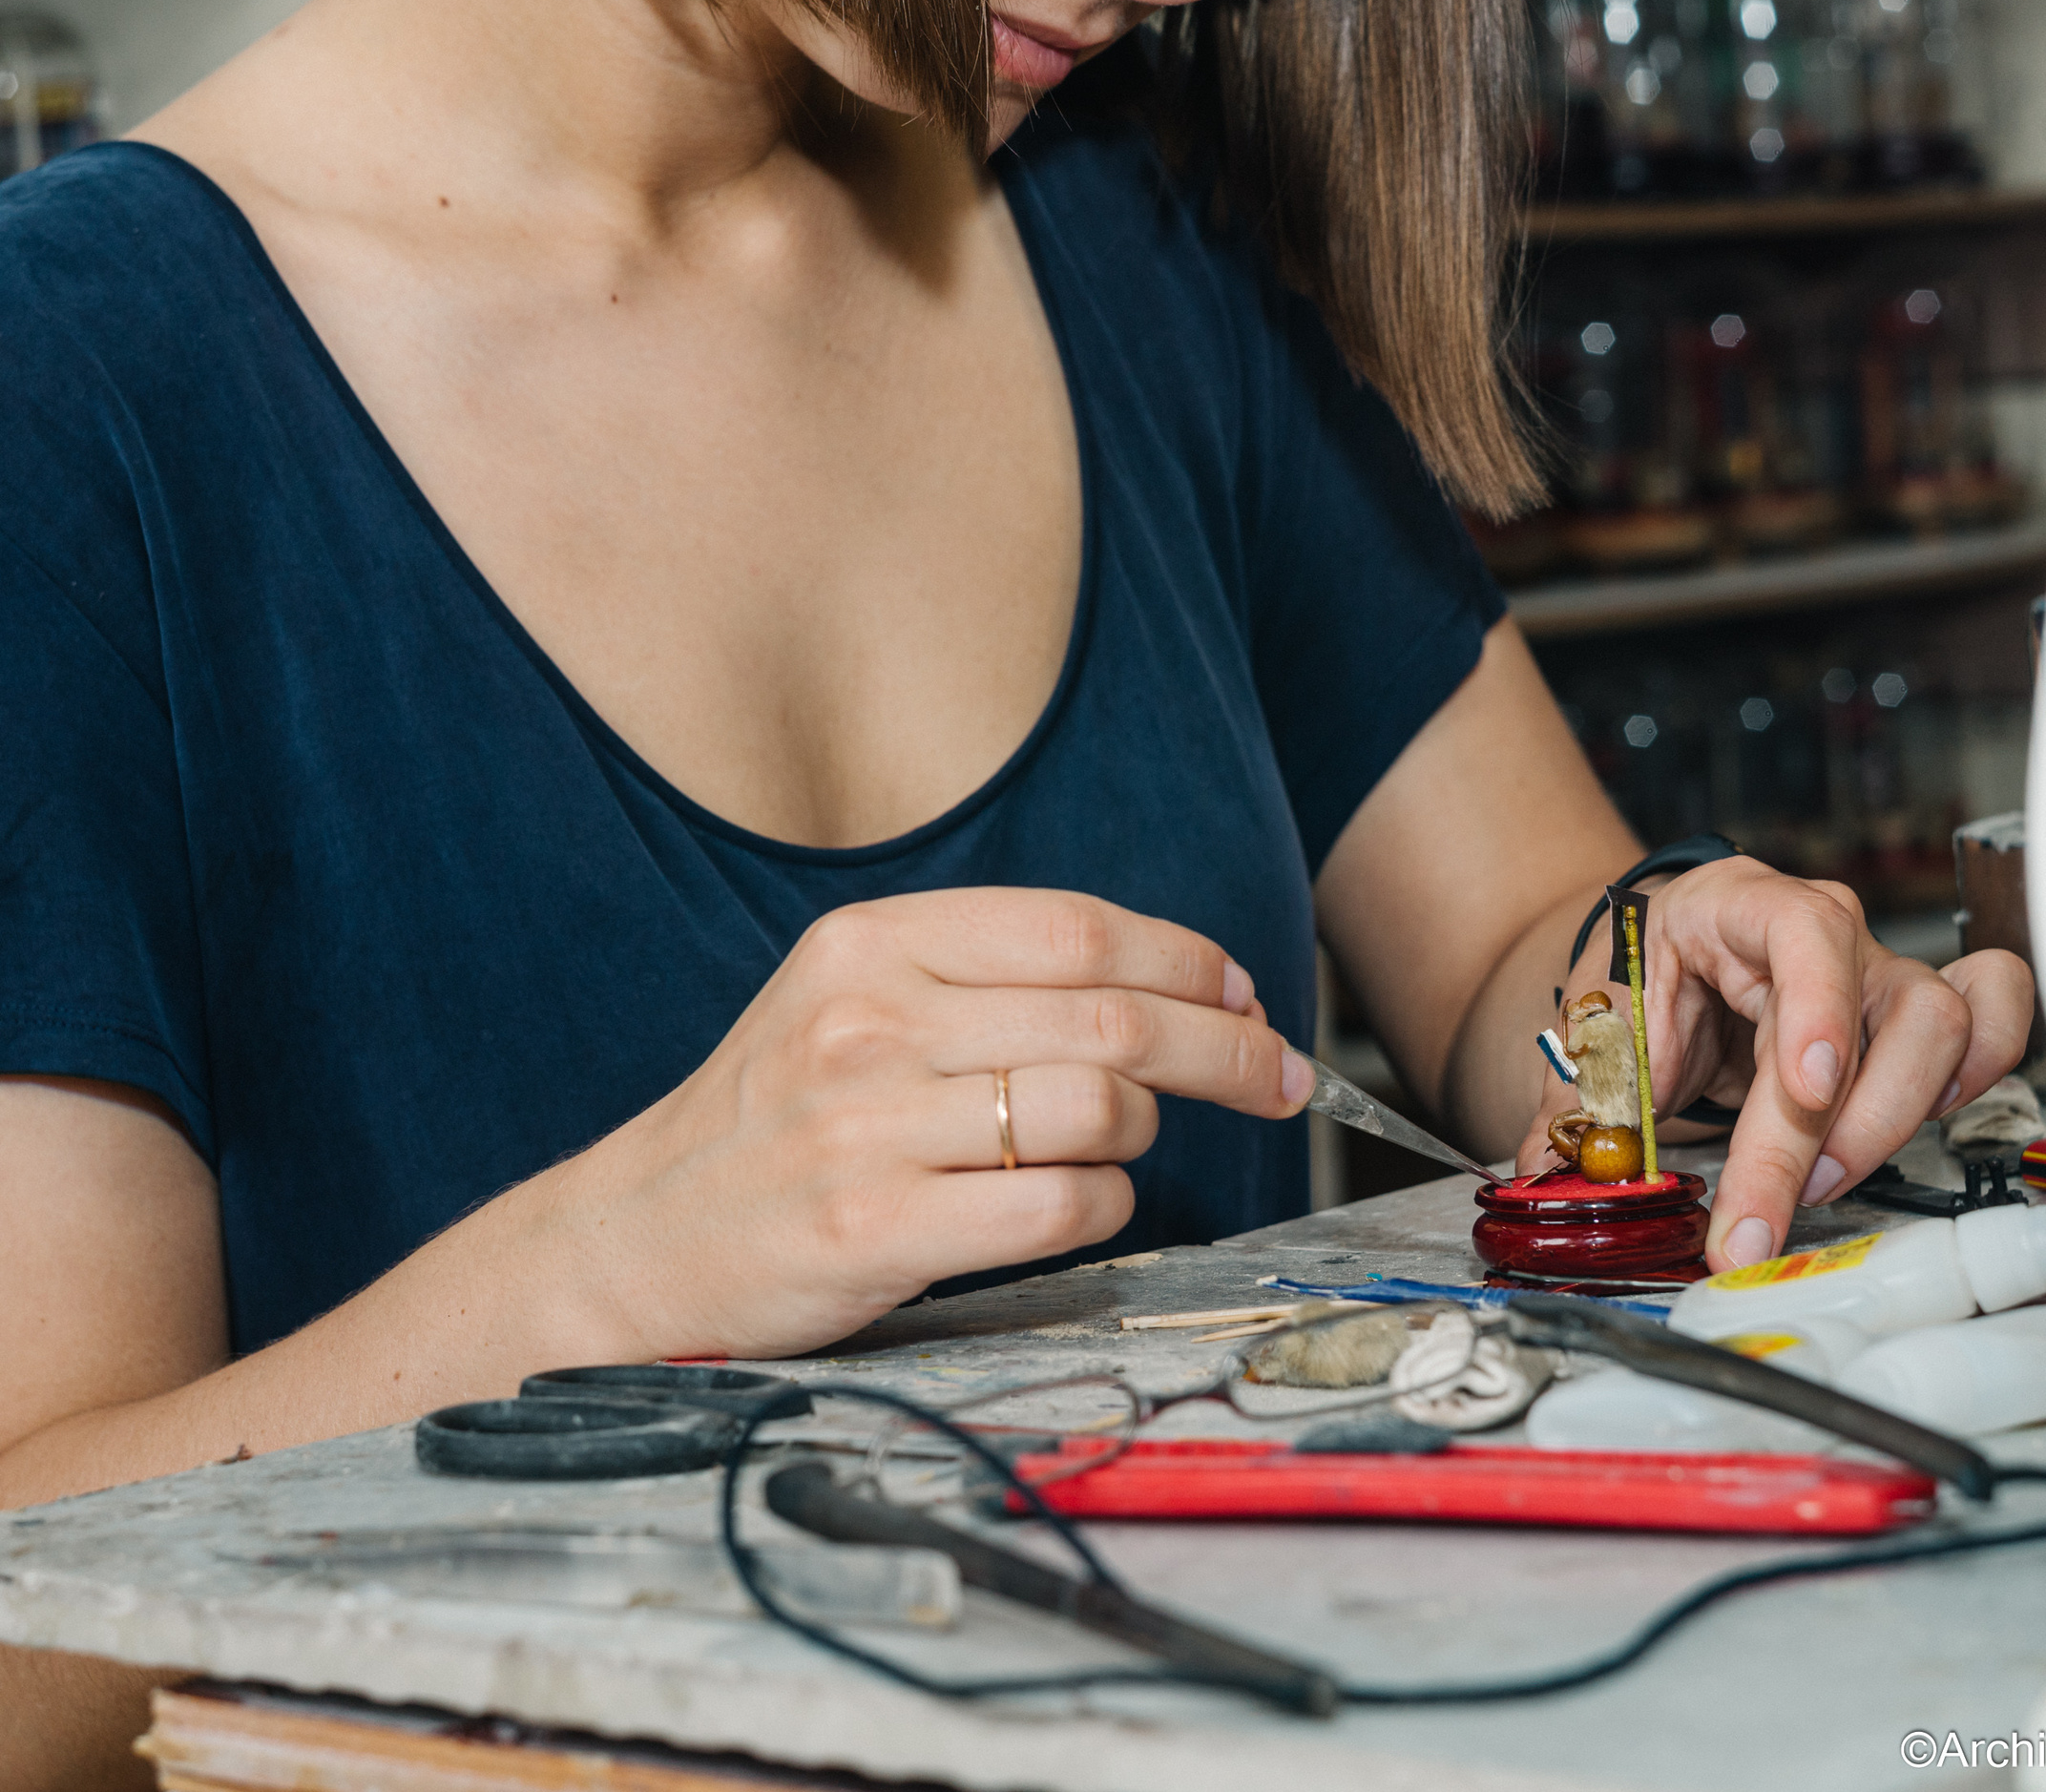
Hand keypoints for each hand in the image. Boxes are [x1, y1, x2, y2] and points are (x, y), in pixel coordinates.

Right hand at [565, 889, 1309, 1357]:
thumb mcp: (854, 1000)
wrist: (642, 1240)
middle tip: (1279, 1075)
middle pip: (1111, 1018)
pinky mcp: (876, 1234)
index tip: (1245, 995)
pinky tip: (1082, 1202)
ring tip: (1129, 1144)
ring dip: (1149, 1133)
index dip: (1187, 960)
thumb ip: (986, 976)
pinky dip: (1104, 1206)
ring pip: (1096, 1112)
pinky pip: (1059, 1210)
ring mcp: (869, 1129)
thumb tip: (1174, 981)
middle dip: (1224, 1048)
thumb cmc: (779, 1118)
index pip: (1079, 929)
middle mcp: (868, 1022)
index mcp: (872, 943)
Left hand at [1510, 858, 2030, 1269]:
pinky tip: (1915, 1126)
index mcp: (1736, 905)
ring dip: (1898, 1119)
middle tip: (1793, 1192)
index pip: (1802, 930)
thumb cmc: (1636, 990)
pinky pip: (1988, 1026)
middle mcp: (1825, 928)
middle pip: (1890, 1003)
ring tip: (1827, 1175)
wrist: (1653, 972)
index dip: (1818, 1009)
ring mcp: (1876, 972)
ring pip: (1951, 1026)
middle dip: (1849, 1120)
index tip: (1804, 1090)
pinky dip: (1972, 1081)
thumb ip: (1583, 1110)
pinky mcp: (1909, 1022)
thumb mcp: (1598, 1035)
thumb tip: (1561, 1181)